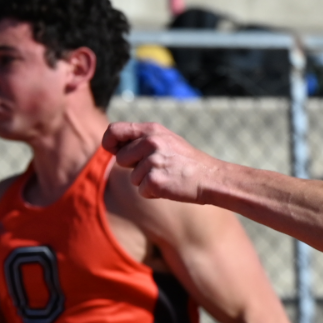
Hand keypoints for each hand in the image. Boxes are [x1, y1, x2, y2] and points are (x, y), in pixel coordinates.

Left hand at [103, 122, 221, 202]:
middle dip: (134, 166)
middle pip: (121, 158)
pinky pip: (142, 190)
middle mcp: (151, 142)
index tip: (113, 150)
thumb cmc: (187, 161)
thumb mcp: (166, 140)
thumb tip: (111, 146)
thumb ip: (140, 139)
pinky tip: (170, 186)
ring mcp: (153, 161)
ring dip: (146, 181)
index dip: (109, 142)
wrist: (213, 178)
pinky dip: (154, 193)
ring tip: (168, 176)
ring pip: (132, 177)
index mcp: (152, 130)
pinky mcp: (155, 180)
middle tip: (159, 166)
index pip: (114, 130)